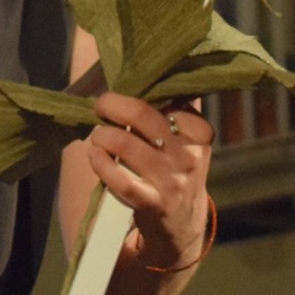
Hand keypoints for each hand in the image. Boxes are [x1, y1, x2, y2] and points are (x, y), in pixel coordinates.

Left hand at [84, 92, 213, 269]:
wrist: (181, 225)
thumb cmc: (174, 169)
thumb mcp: (185, 140)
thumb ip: (173, 108)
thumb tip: (154, 69)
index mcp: (200, 133)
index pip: (167, 98)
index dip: (135, 94)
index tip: (120, 95)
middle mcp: (191, 155)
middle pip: (141, 114)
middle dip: (111, 104)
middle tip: (100, 105)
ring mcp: (173, 181)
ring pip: (124, 142)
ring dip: (101, 135)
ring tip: (98, 136)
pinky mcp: (154, 203)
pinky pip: (118, 177)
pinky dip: (99, 161)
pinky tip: (94, 155)